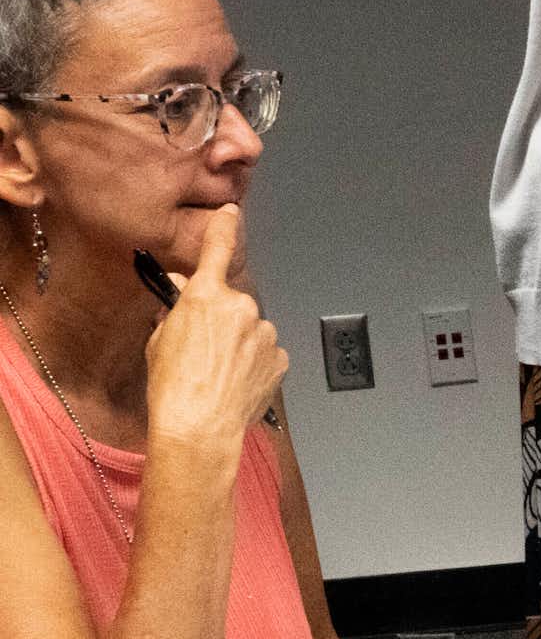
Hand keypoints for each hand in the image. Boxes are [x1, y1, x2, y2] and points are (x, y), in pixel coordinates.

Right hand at [144, 206, 285, 459]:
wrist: (199, 426)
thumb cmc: (171, 384)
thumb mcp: (162, 337)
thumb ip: (178, 308)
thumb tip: (183, 289)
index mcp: (206, 295)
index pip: (215, 251)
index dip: (223, 228)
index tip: (231, 211)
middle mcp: (242, 308)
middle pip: (233, 304)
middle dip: (221, 319)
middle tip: (203, 349)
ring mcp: (265, 334)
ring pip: (252, 331)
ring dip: (240, 344)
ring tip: (220, 373)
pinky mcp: (280, 359)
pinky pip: (266, 353)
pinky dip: (255, 363)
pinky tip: (237, 382)